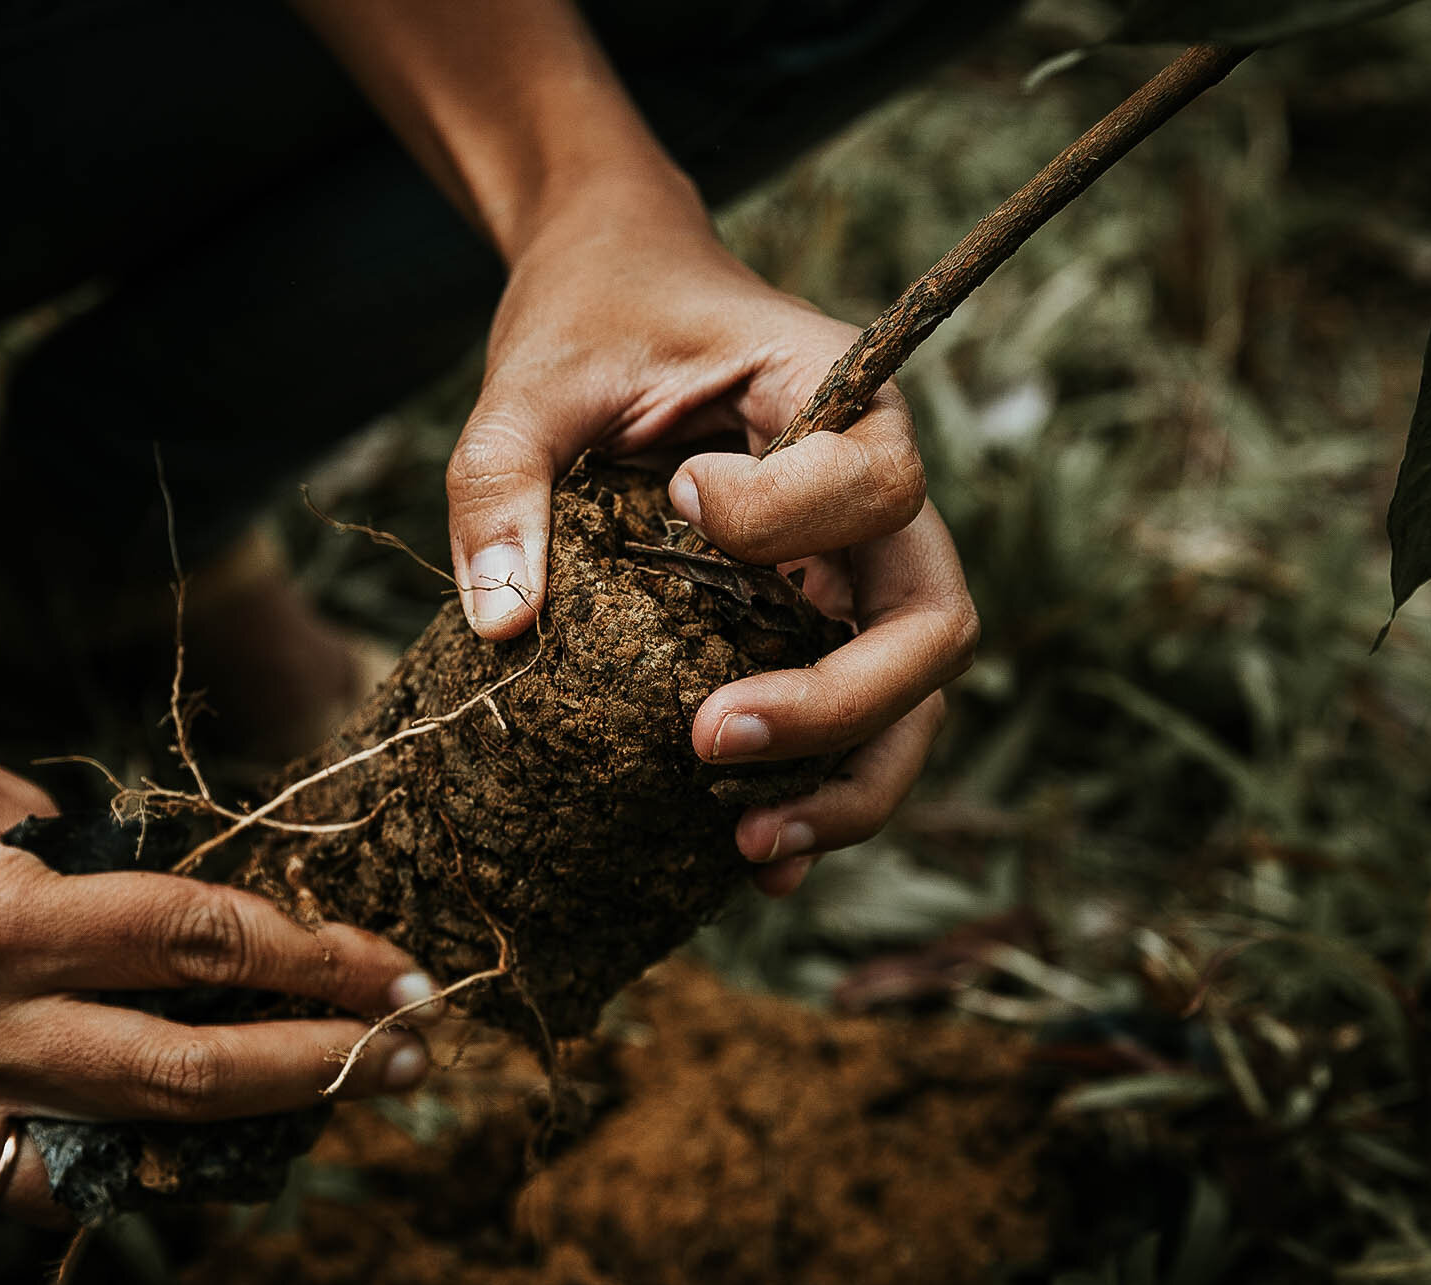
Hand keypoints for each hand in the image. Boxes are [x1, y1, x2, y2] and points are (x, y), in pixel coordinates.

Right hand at [0, 557, 433, 1224]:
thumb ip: (94, 870)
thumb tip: (204, 927)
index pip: (200, 946)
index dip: (319, 960)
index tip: (399, 969)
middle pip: (180, 1071)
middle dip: (318, 1065)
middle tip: (410, 1051)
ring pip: (105, 1153)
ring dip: (230, 1133)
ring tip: (317, 1102)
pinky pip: (9, 1179)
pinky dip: (100, 1162)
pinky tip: (172, 1138)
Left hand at [444, 192, 977, 893]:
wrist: (619, 285)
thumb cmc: (593, 315)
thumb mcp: (531, 379)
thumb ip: (504, 479)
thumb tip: (501, 627)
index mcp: (841, 394)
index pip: (870, 484)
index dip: (783, 519)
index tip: (679, 501)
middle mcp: (876, 485)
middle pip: (929, 622)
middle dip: (839, 705)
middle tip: (710, 743)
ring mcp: (857, 560)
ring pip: (912, 692)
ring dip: (849, 779)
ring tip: (751, 849)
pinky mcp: (817, 610)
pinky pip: (857, 711)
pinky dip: (825, 785)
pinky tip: (753, 854)